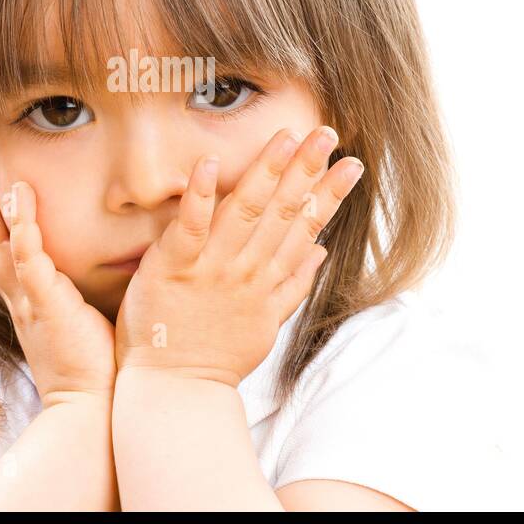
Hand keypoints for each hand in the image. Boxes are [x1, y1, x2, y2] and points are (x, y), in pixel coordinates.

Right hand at [0, 169, 117, 405]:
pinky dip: (24, 230)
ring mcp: (30, 302)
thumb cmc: (93, 369)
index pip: (6, 255)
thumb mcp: (81, 322)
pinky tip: (21, 202)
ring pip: (3, 248)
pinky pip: (28, 262)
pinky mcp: (46, 305)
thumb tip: (103, 277)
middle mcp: (22, 301)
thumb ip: (81, 298)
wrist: (89, 407)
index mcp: (31, 304)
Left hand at [113, 125, 363, 387]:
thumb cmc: (215, 358)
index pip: (306, 227)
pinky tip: (209, 163)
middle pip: (282, 212)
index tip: (350, 163)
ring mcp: (211, 268)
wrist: (175, 390)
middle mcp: (246, 270)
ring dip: (266, 172)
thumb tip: (321, 251)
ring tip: (286, 138)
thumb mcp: (266, 325)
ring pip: (245, 211)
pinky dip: (200, 195)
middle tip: (326, 132)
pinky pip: (189, 226)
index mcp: (268, 281)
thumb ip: (293, 286)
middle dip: (306, 170)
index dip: (329, 194)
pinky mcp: (173, 268)